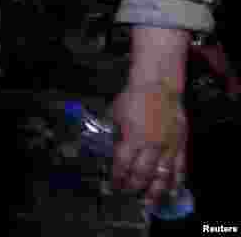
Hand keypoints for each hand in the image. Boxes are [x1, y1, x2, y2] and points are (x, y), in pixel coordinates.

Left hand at [108, 86, 187, 207]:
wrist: (159, 86)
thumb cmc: (134, 97)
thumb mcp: (116, 114)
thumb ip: (114, 133)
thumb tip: (109, 147)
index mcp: (133, 138)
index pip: (123, 165)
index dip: (118, 178)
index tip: (114, 186)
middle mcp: (151, 145)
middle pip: (142, 174)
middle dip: (134, 187)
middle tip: (129, 195)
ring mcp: (168, 146)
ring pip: (162, 176)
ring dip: (155, 192)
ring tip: (149, 203)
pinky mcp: (181, 144)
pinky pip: (179, 167)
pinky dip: (176, 181)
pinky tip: (172, 191)